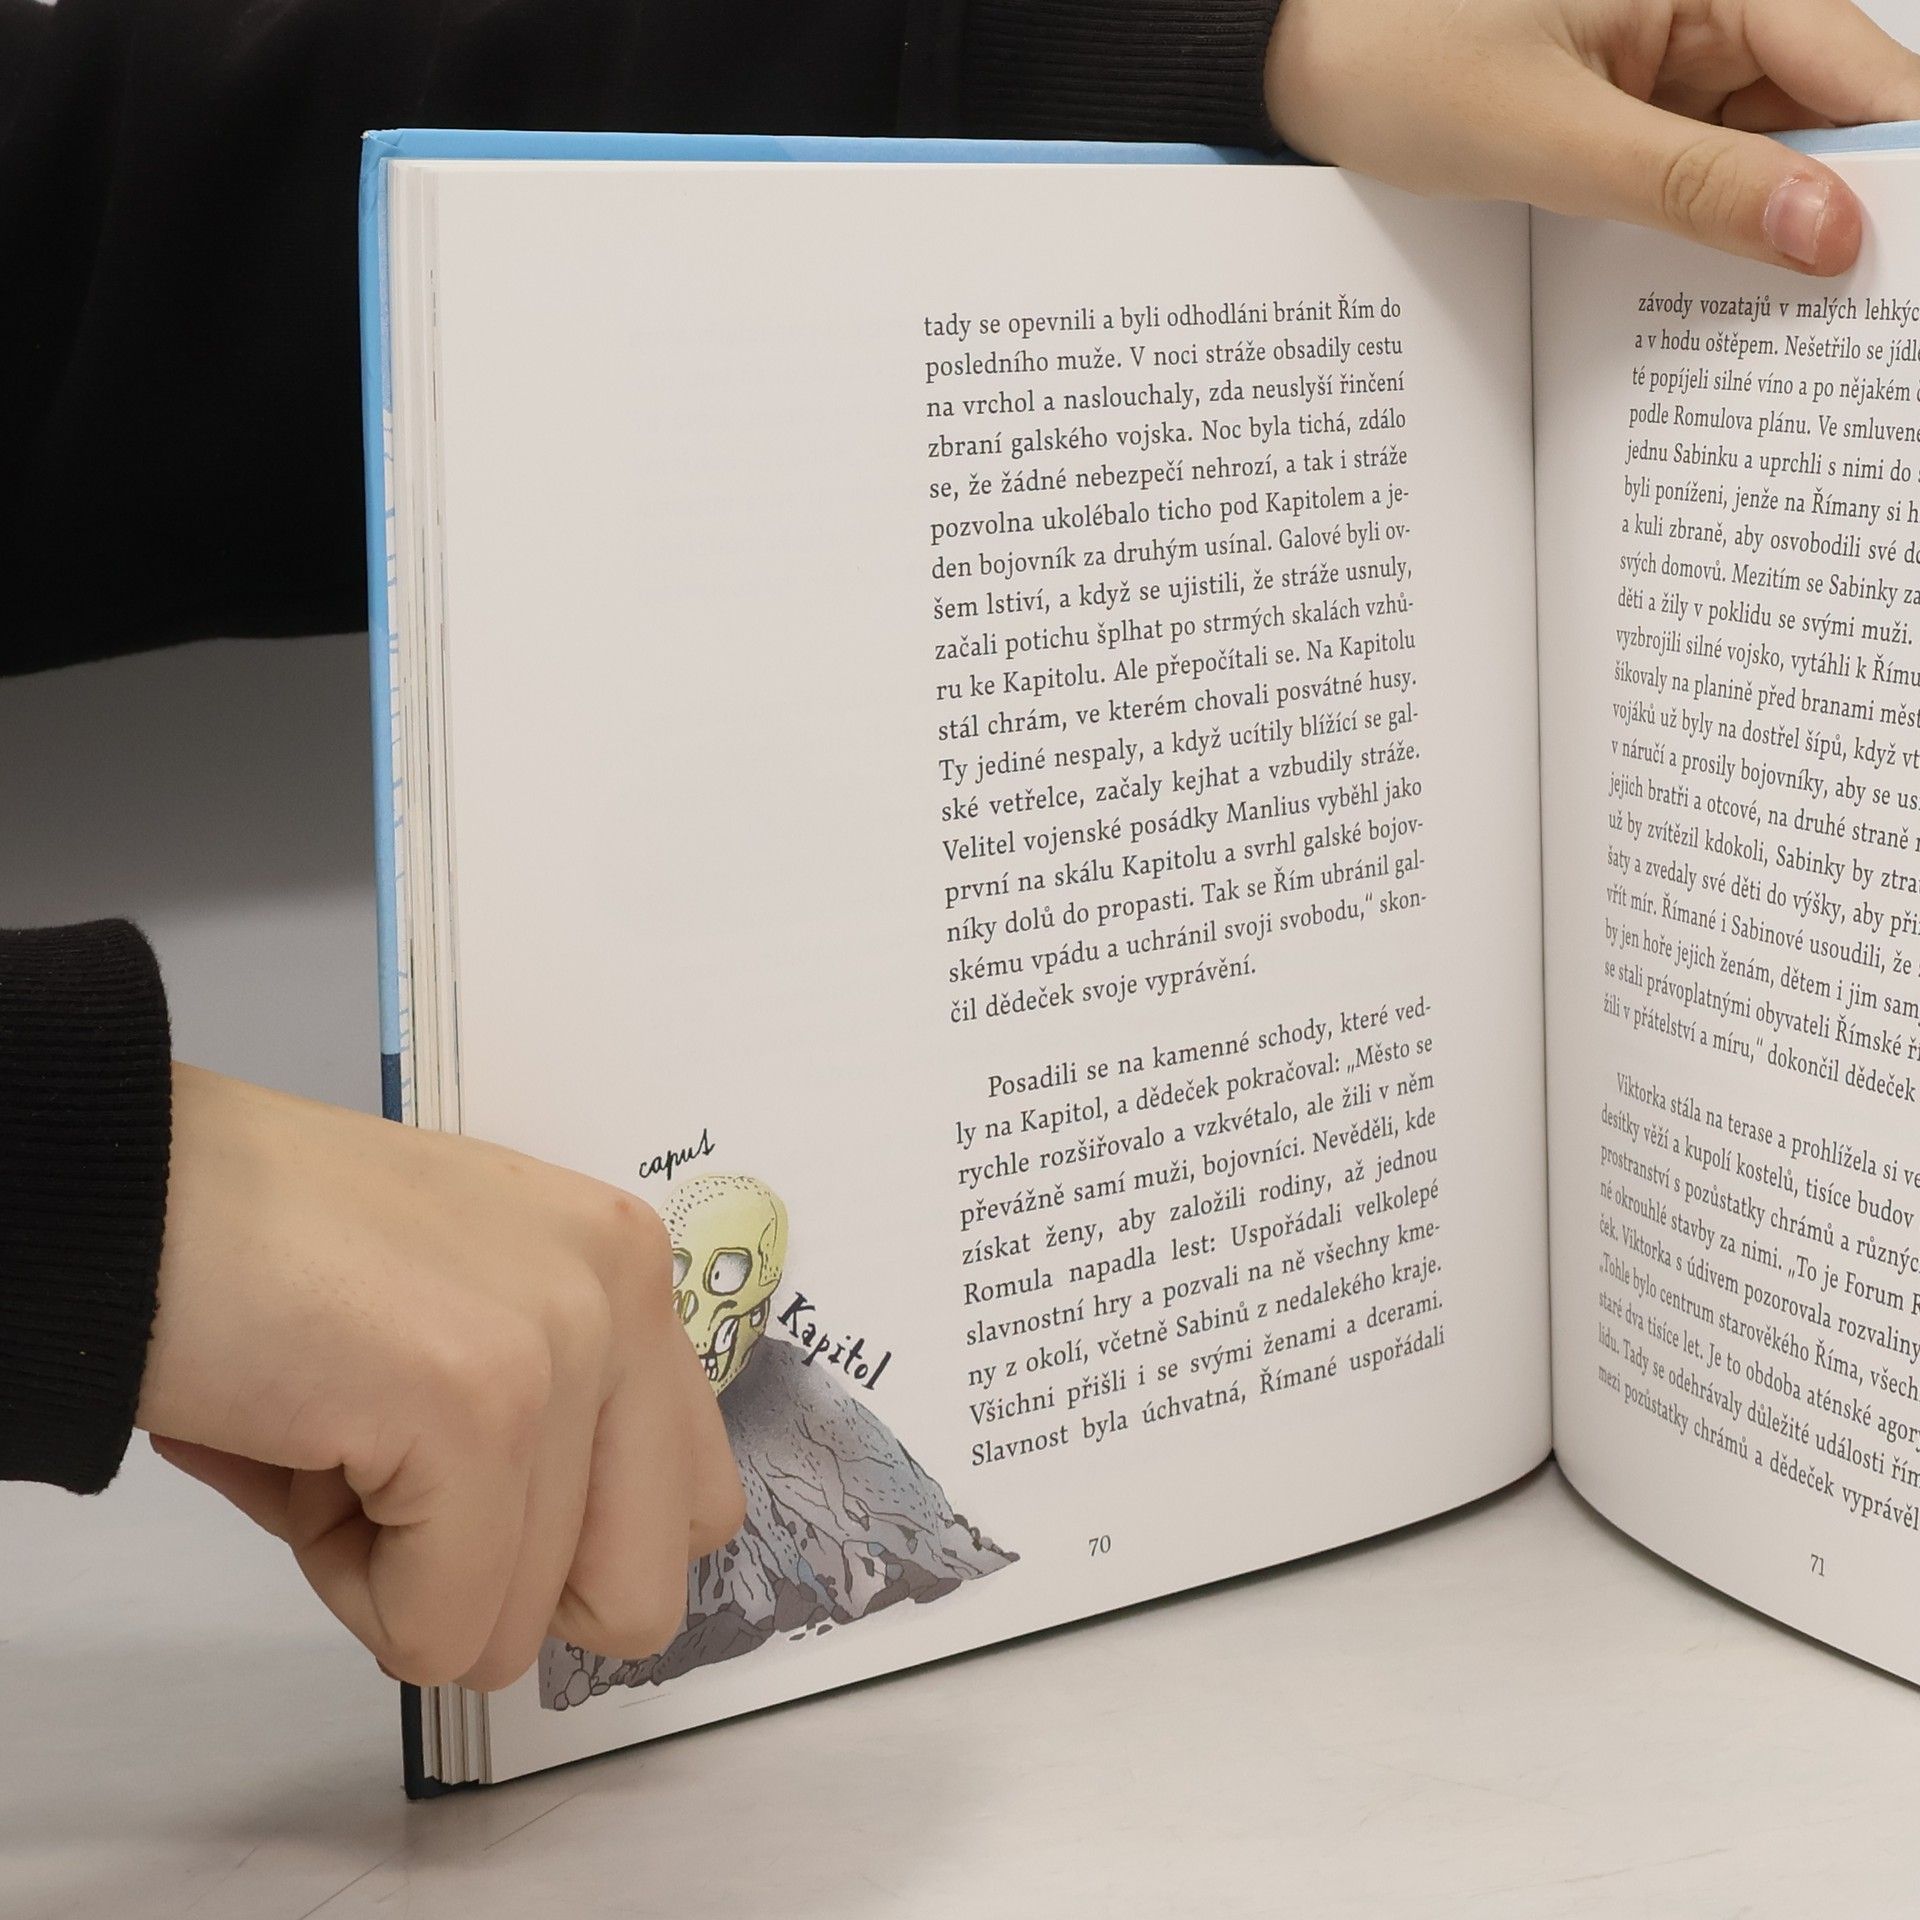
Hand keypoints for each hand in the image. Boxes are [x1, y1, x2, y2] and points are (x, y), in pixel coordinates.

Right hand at [138, 1065, 743, 1690]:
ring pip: (518, 1626)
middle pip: (642, 1592)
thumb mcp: (455, 1326)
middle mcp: (624, 1293)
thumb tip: (555, 1588)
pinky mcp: (479, 1405)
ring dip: (397, 1576)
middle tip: (395, 1489)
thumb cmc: (266, 1262)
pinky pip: (441, 1629)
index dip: (565, 1549)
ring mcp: (561, 1347)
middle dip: (503, 1589)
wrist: (128, 1191)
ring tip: (326, 1440)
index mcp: (628, 1271)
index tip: (459, 1495)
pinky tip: (302, 1463)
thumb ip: (549, 1430)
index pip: (693, 1504)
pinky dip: (351, 1591)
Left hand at [1265, 0, 1919, 273]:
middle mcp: (1706, 6)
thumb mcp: (1549, 136)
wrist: (1299, 63)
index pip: (1854, 65)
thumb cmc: (1398, 62)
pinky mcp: (1627, 111)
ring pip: (1765, 152)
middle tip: (1857, 322)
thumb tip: (1827, 232)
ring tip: (1796, 331)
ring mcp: (1668, 61)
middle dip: (1840, 210)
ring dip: (1776, 233)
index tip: (1905, 265)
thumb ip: (1690, 187)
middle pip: (1823, 112)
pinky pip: (1698, 172)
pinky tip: (1719, 298)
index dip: (1894, 165)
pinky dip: (1710, 232)